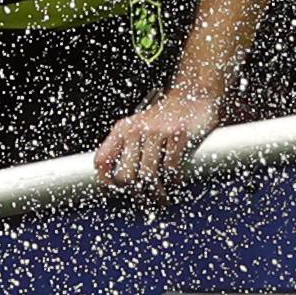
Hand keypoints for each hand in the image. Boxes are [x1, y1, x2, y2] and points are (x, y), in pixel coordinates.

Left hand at [94, 81, 217, 195]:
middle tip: (145, 199)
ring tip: (161, 197)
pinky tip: (175, 180)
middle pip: (125, 175)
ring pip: (148, 177)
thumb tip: (121, 184)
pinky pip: (171, 169)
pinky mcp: (178, 134)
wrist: (192, 95)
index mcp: (122, 130)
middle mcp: (136, 129)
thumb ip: (127, 150)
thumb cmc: (165, 119)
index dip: (107, 181)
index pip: (102, 161)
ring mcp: (157, 131)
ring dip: (156, 193)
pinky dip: (173, 181)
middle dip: (136, 193)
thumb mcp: (139, 129)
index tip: (117, 191)